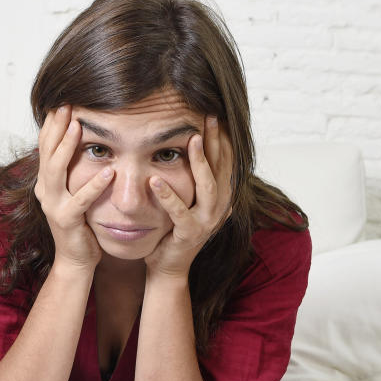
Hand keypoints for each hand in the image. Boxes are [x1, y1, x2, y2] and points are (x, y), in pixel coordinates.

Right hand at [34, 106, 114, 270]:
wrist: (76, 259)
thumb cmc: (81, 223)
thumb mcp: (75, 191)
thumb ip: (74, 170)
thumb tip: (83, 140)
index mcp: (46, 182)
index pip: (45, 146)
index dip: (52, 124)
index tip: (61, 101)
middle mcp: (45, 191)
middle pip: (46, 152)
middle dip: (56, 127)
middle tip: (66, 104)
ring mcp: (53, 206)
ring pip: (55, 171)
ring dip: (67, 147)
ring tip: (78, 126)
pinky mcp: (67, 221)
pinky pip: (80, 200)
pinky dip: (94, 185)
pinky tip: (108, 171)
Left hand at [144, 116, 232, 277]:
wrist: (168, 266)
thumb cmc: (172, 229)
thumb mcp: (185, 199)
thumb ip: (189, 177)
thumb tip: (186, 143)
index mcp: (220, 197)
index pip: (225, 162)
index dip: (222, 139)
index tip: (215, 115)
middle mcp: (219, 208)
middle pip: (222, 168)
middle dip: (216, 141)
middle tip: (210, 117)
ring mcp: (206, 222)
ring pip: (208, 186)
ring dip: (200, 162)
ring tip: (191, 140)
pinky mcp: (189, 235)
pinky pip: (180, 213)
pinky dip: (168, 197)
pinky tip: (155, 181)